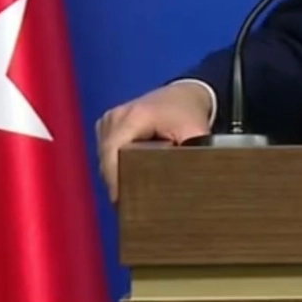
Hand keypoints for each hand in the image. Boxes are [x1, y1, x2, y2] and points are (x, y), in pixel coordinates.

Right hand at [95, 82, 213, 201]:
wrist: (184, 94)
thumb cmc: (189, 113)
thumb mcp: (196, 133)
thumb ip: (192, 157)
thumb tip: (188, 184)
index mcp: (132, 118)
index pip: (112, 156)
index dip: (116, 183)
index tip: (122, 207)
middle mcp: (114, 117)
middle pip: (107, 162)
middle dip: (119, 183)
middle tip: (134, 206)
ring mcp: (107, 121)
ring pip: (105, 160)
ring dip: (117, 175)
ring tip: (135, 192)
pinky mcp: (106, 127)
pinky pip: (106, 155)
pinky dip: (116, 166)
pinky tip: (132, 174)